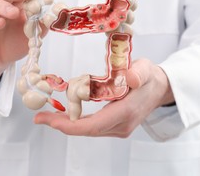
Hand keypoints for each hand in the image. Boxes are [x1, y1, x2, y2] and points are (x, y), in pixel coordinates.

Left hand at [34, 59, 174, 137]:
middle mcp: (122, 125)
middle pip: (86, 130)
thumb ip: (140, 73)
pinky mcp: (115, 126)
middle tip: (40, 118)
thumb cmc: (149, 77)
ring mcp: (119, 128)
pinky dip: (76, 122)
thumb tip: (131, 77)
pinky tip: (64, 116)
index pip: (94, 125)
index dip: (70, 126)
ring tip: (47, 116)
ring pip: (88, 130)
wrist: (159, 89)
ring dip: (67, 124)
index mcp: (127, 111)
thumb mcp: (146, 69)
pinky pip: (92, 127)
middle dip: (61, 125)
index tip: (50, 121)